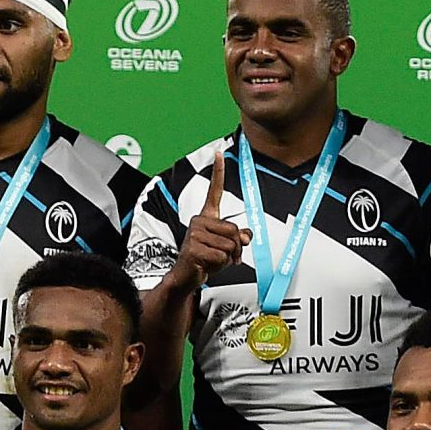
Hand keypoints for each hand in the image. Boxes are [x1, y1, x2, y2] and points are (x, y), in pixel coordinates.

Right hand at [171, 142, 248, 285]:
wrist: (185, 276)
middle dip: (235, 249)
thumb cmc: (206, 259)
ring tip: (213, 261)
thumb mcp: (226, 247)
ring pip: (230, 245)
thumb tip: (245, 236)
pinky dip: (220, 265)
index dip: (218, 172)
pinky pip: (222, 256)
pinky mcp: (194, 248)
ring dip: (228, 258)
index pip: (214, 192)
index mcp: (206, 217)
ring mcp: (195, 234)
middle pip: (234, 231)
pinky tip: (207, 265)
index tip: (219, 153)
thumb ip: (239, 239)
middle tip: (223, 256)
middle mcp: (199, 221)